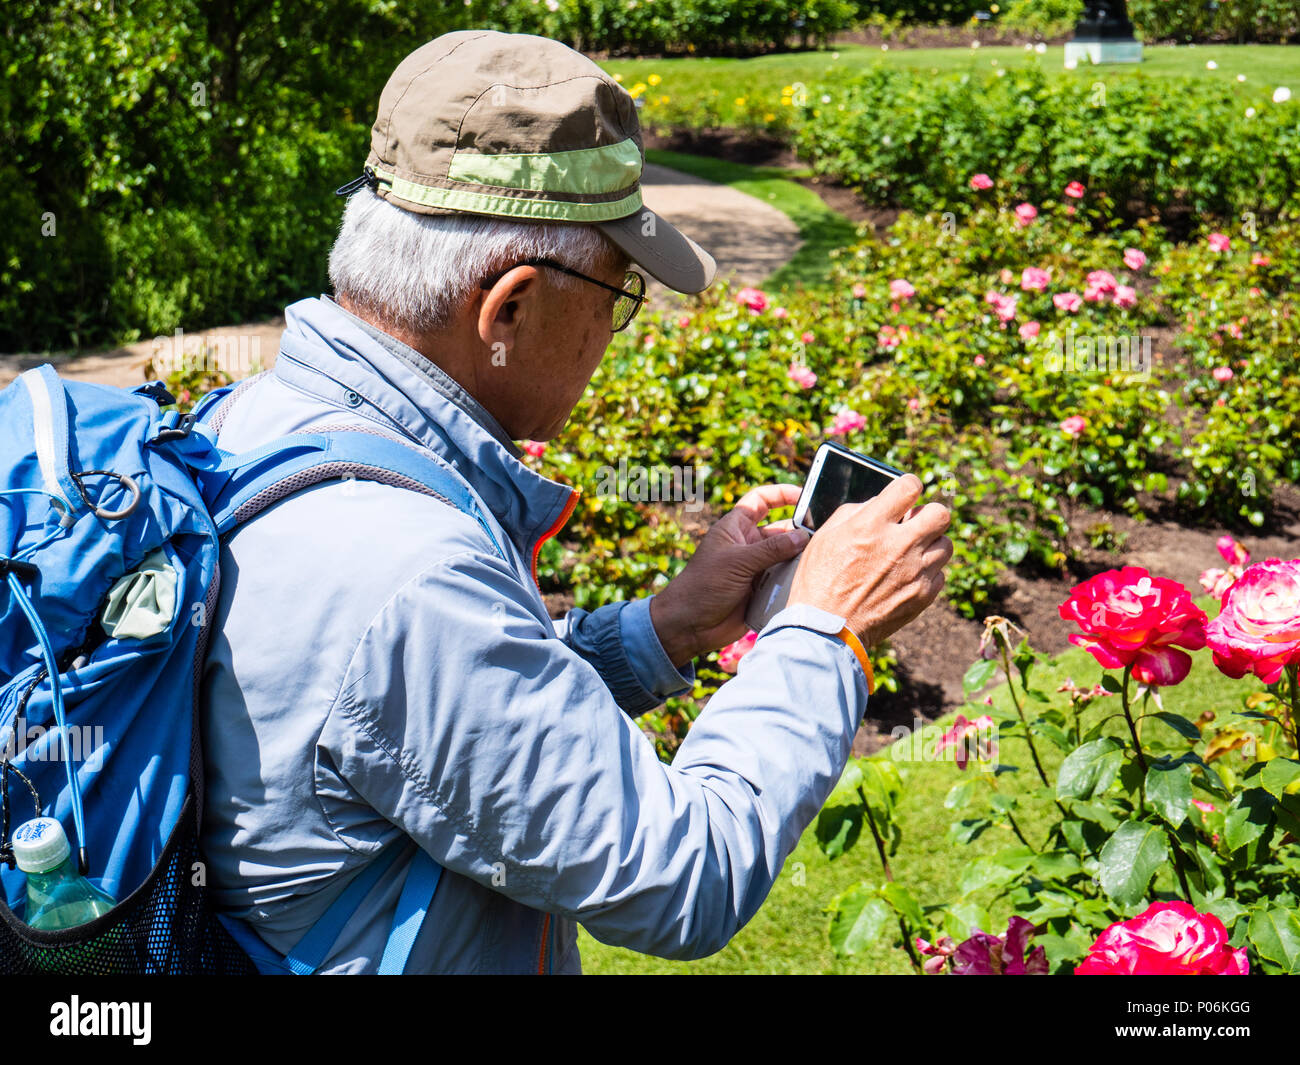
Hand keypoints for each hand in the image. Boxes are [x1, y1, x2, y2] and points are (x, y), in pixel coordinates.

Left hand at [649, 484, 809, 667]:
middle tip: (823, 535)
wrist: (690, 626)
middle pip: (781, 530)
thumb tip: (802, 536)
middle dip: (800, 531)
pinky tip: (812, 579)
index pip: (760, 501)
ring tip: (822, 558)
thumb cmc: (703, 586)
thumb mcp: (737, 562)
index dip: (781, 494)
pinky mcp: (763, 590)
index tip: (804, 495)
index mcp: (736, 528)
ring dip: (800, 557)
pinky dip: (797, 579)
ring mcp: (756, 568)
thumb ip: (771, 549)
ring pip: (787, 556)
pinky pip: (786, 580)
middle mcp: (748, 545)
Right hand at [787, 474, 951, 647]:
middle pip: (940, 513)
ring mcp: (915, 572)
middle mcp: (899, 545)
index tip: (904, 496)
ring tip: (910, 554)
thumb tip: (878, 503)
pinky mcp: (923, 595)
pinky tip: (907, 577)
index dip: (908, 487)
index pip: (909, 486)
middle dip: (928, 514)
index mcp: (871, 525)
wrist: (826, 630)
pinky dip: (927, 573)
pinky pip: (940, 574)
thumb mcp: (825, 537)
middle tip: (913, 524)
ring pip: (946, 544)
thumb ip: (854, 512)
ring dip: (930, 544)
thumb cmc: (820, 582)